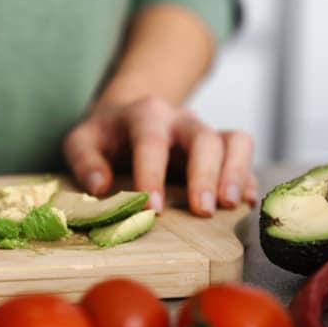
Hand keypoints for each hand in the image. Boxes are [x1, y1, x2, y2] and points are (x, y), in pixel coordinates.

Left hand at [63, 96, 256, 216]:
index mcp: (144, 115)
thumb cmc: (103, 136)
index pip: (151, 142)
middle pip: (203, 138)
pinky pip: (244, 154)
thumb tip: (100, 187)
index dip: (153, 175)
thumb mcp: (81, 142)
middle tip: (201, 211)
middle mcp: (180, 120)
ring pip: (234, 141)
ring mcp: (204, 132)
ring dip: (235, 173)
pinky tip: (243, 203)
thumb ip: (85, 161)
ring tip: (231, 205)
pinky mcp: (220, 148)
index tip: (152, 209)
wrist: (126, 116)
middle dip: (204, 175)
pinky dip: (247, 177)